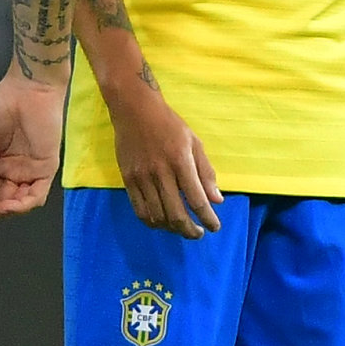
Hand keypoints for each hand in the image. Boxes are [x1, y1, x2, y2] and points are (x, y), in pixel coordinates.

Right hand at [0, 68, 65, 231]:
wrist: (25, 89)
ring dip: (0, 212)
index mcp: (1, 164)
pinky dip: (20, 205)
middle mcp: (17, 171)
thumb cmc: (2, 105)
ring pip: (18, 203)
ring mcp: (32, 171)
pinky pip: (35, 195)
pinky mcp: (46, 168)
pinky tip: (4, 207)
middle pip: (1, 202)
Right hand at [101, 71, 219, 236]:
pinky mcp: (127, 179)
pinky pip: (139, 208)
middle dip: (190, 230)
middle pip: (176, 213)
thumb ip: (206, 173)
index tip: (214, 227)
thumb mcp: (195, 143)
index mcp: (181, 162)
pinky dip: (151, 221)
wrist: (134, 110)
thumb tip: (217, 200)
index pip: (196, 200)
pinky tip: (160, 223)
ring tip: (181, 229)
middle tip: (198, 234)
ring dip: (171, 228)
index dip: (207, 218)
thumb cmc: (169, 125)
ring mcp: (141, 177)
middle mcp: (160, 172)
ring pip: (157, 215)